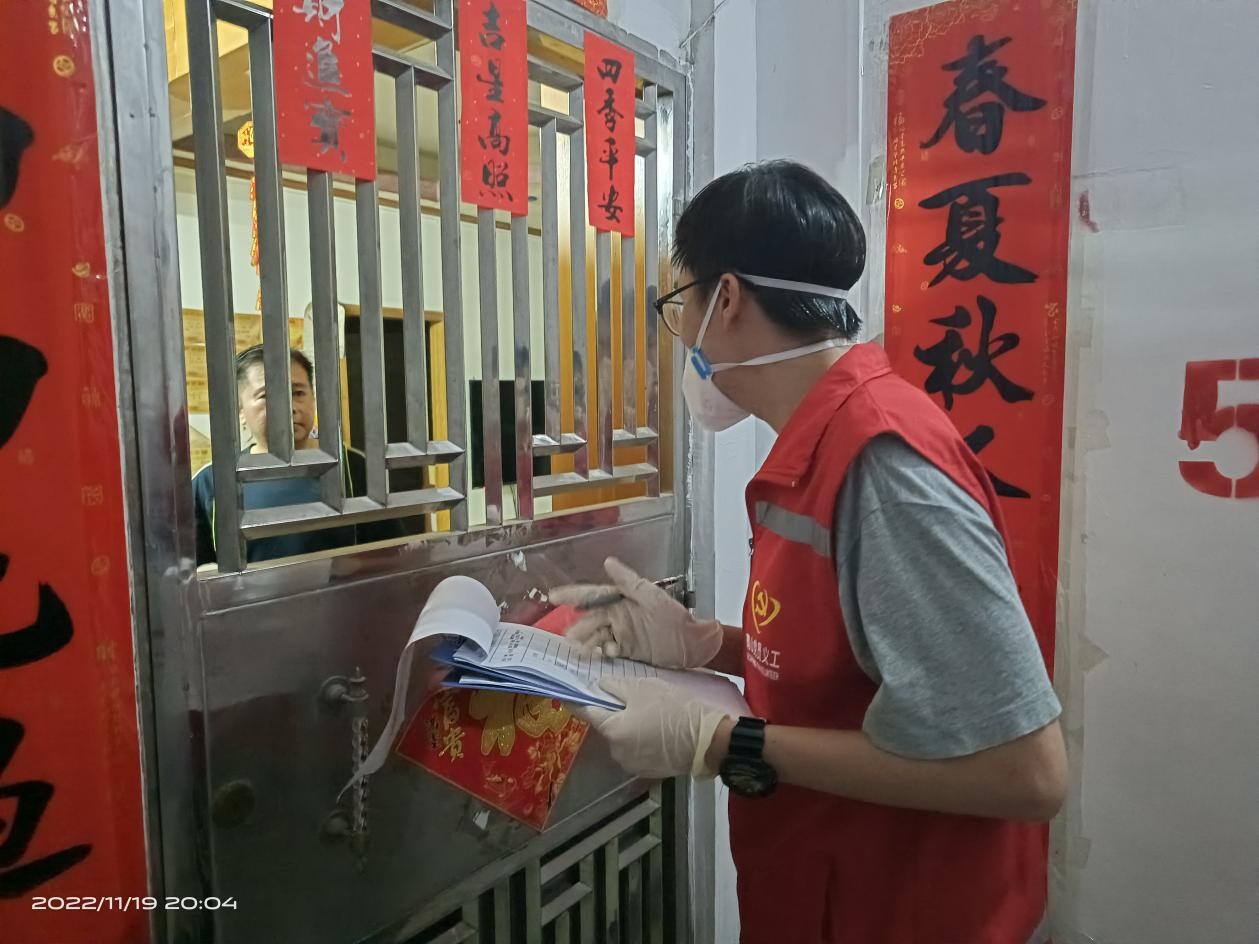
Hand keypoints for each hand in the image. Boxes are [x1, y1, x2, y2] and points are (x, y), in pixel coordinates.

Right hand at [549, 558, 722, 668]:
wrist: (694, 644)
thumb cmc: (675, 617)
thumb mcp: (652, 596)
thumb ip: (628, 581)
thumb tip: (607, 561)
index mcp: (621, 600)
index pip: (592, 595)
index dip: (572, 595)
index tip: (553, 596)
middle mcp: (617, 617)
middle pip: (590, 620)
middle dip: (577, 627)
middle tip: (566, 637)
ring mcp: (621, 635)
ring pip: (595, 637)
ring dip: (586, 643)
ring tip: (579, 650)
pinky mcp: (626, 652)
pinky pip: (608, 652)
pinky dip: (602, 654)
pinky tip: (602, 656)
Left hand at [576, 677, 730, 779]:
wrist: (708, 740)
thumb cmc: (674, 709)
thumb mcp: (644, 688)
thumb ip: (615, 687)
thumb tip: (599, 687)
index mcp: (613, 730)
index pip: (586, 713)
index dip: (576, 701)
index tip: (567, 694)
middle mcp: (616, 751)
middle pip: (608, 726)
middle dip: (615, 713)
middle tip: (632, 698)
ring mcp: (632, 764)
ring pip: (623, 739)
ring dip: (629, 727)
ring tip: (651, 714)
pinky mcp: (648, 771)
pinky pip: (637, 750)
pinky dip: (642, 740)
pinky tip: (659, 730)